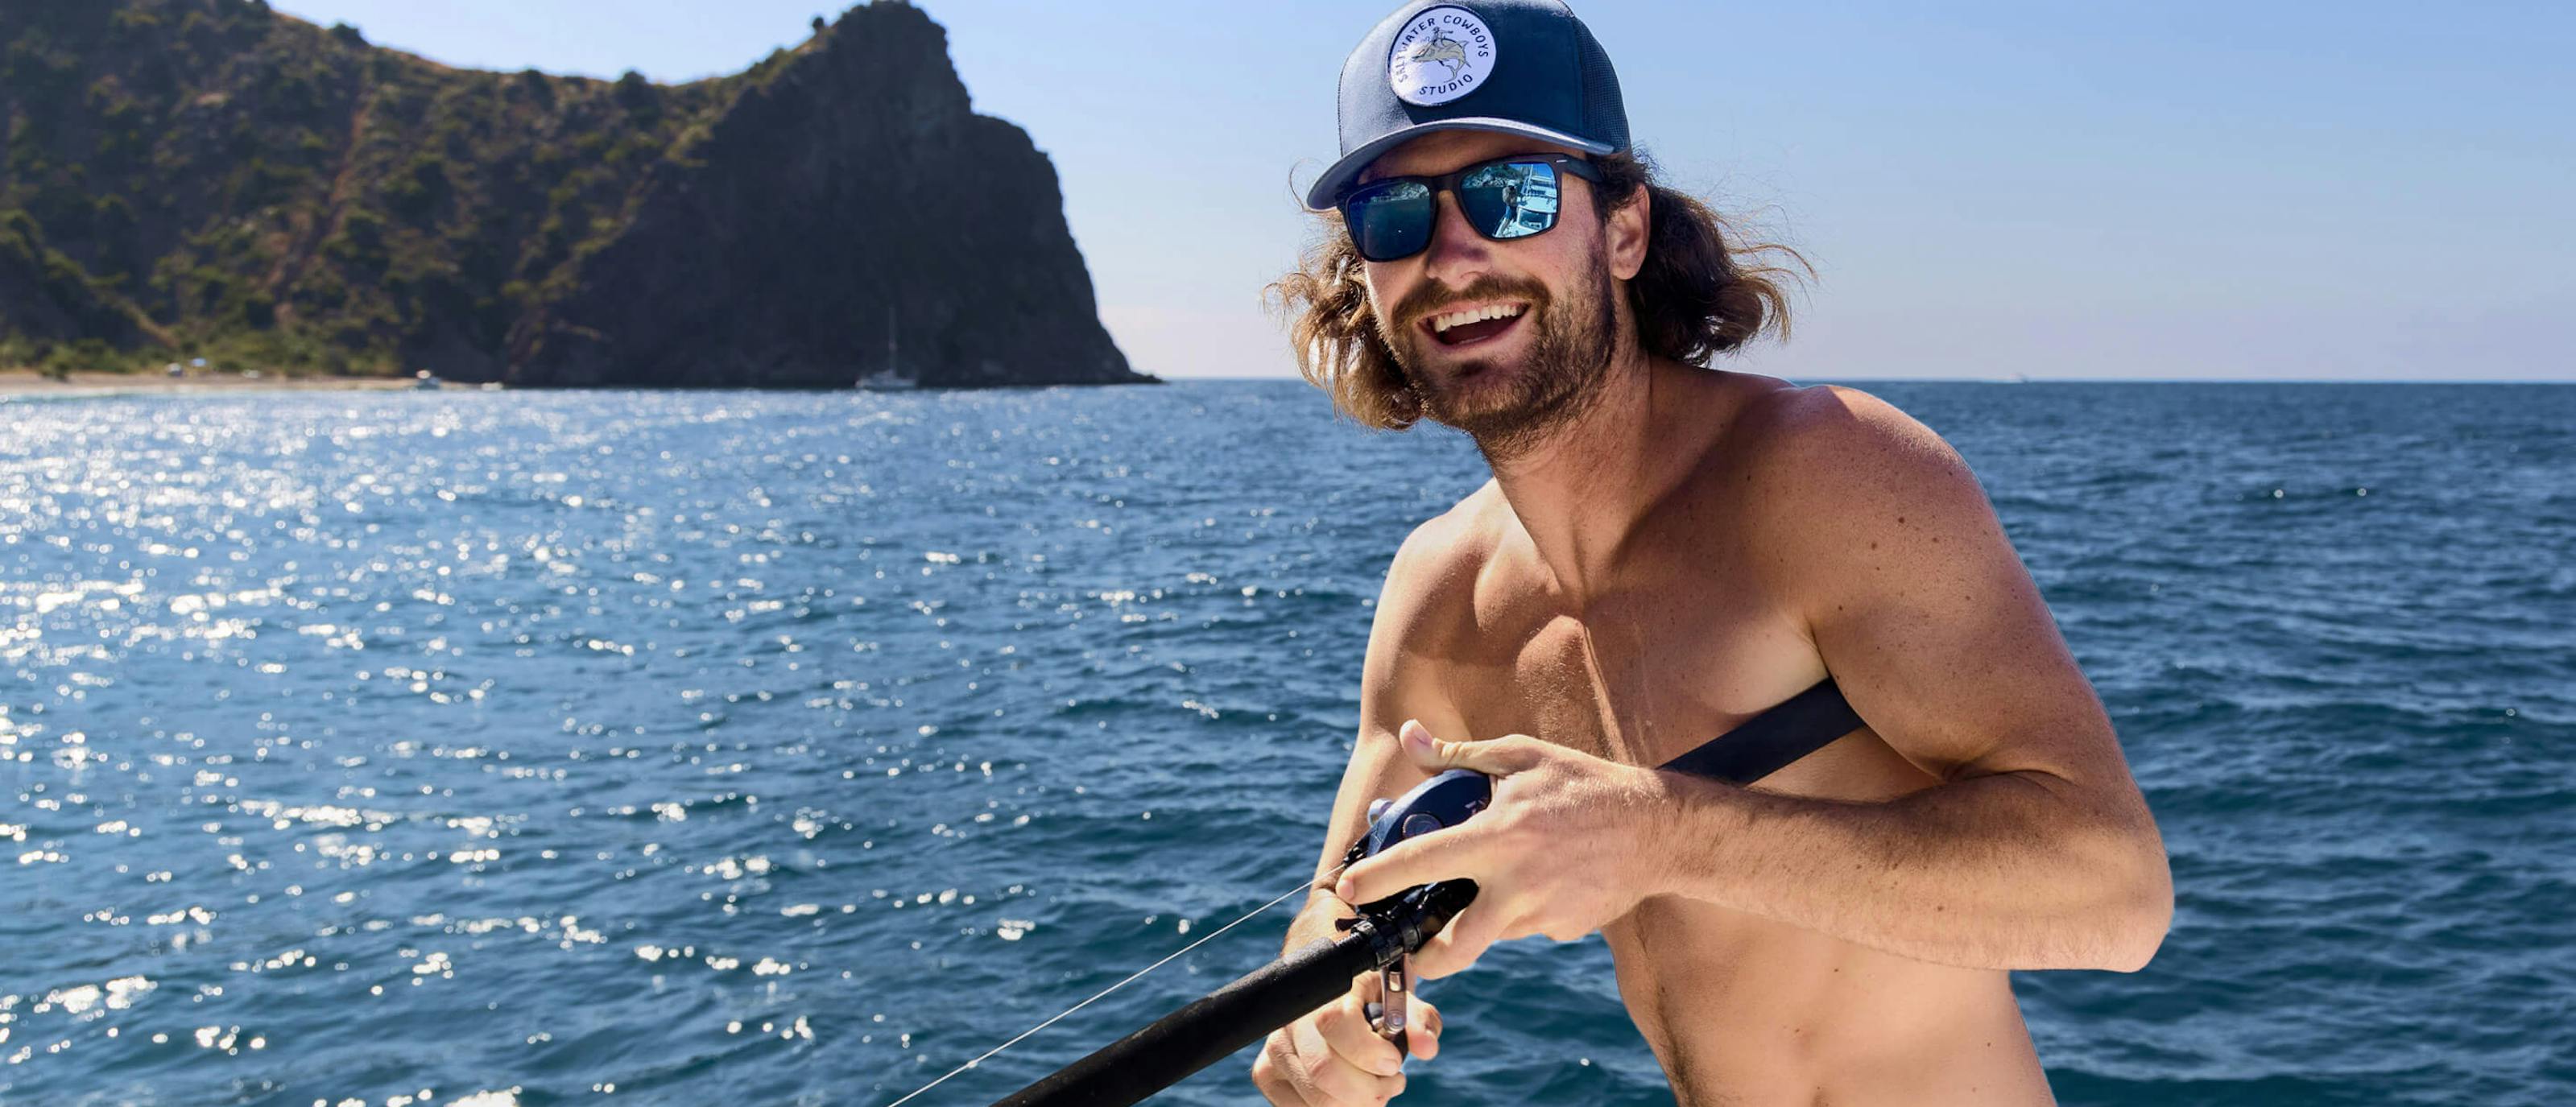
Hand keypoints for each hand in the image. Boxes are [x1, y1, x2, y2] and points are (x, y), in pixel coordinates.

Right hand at [1250, 967, 1440, 1104]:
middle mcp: (1292, 1018)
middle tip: (1392, 1083)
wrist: (1330, 989)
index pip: (1335, 1023)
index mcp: (1326, 990)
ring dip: (1356, 1105)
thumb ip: (1418, 1020)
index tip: (1393, 1062)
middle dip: (1368, 1090)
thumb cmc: (1370, 995)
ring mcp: (1276, 1048)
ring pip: (1316, 1098)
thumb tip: (1426, 1047)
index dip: (1369, 1052)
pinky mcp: (1267, 1074)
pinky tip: (1349, 1094)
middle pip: (1324, 1071)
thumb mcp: (1400, 998)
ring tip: (1376, 1087)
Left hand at [1334, 720, 1673, 978]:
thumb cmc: (1582, 785)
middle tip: (1408, 948)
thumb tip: (1410, 735)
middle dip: (1422, 959)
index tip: (1346, 891)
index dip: (1377, 880)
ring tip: (1491, 885)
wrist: (1657, 829)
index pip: (1421, 863)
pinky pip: (1524, 927)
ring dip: (1476, 921)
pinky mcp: (1563, 930)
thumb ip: (1459, 756)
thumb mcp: (1521, 756)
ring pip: (1488, 935)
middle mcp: (1515, 886)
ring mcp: (1541, 915)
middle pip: (1452, 947)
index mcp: (1497, 838)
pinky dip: (1518, 910)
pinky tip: (1541, 880)